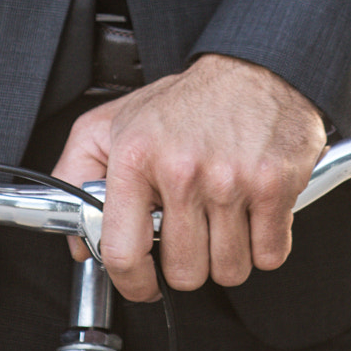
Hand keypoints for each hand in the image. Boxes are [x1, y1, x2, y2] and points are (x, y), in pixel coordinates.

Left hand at [53, 54, 327, 301]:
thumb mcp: (111, 123)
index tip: (143, 283)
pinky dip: (264, 244)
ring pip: (229, 270)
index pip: (123, 251)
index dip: (133, 282)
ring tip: (222, 220)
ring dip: (228, 256)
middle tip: (192, 234)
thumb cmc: (184, 102)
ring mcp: (230, 180)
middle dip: (189, 264)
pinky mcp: (273, 185)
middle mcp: (181, 170)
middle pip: (184, 272)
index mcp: (135, 158)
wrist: (253, 67)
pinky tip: (252, 214)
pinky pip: (269, 254)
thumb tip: (78, 239)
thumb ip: (77, 175)